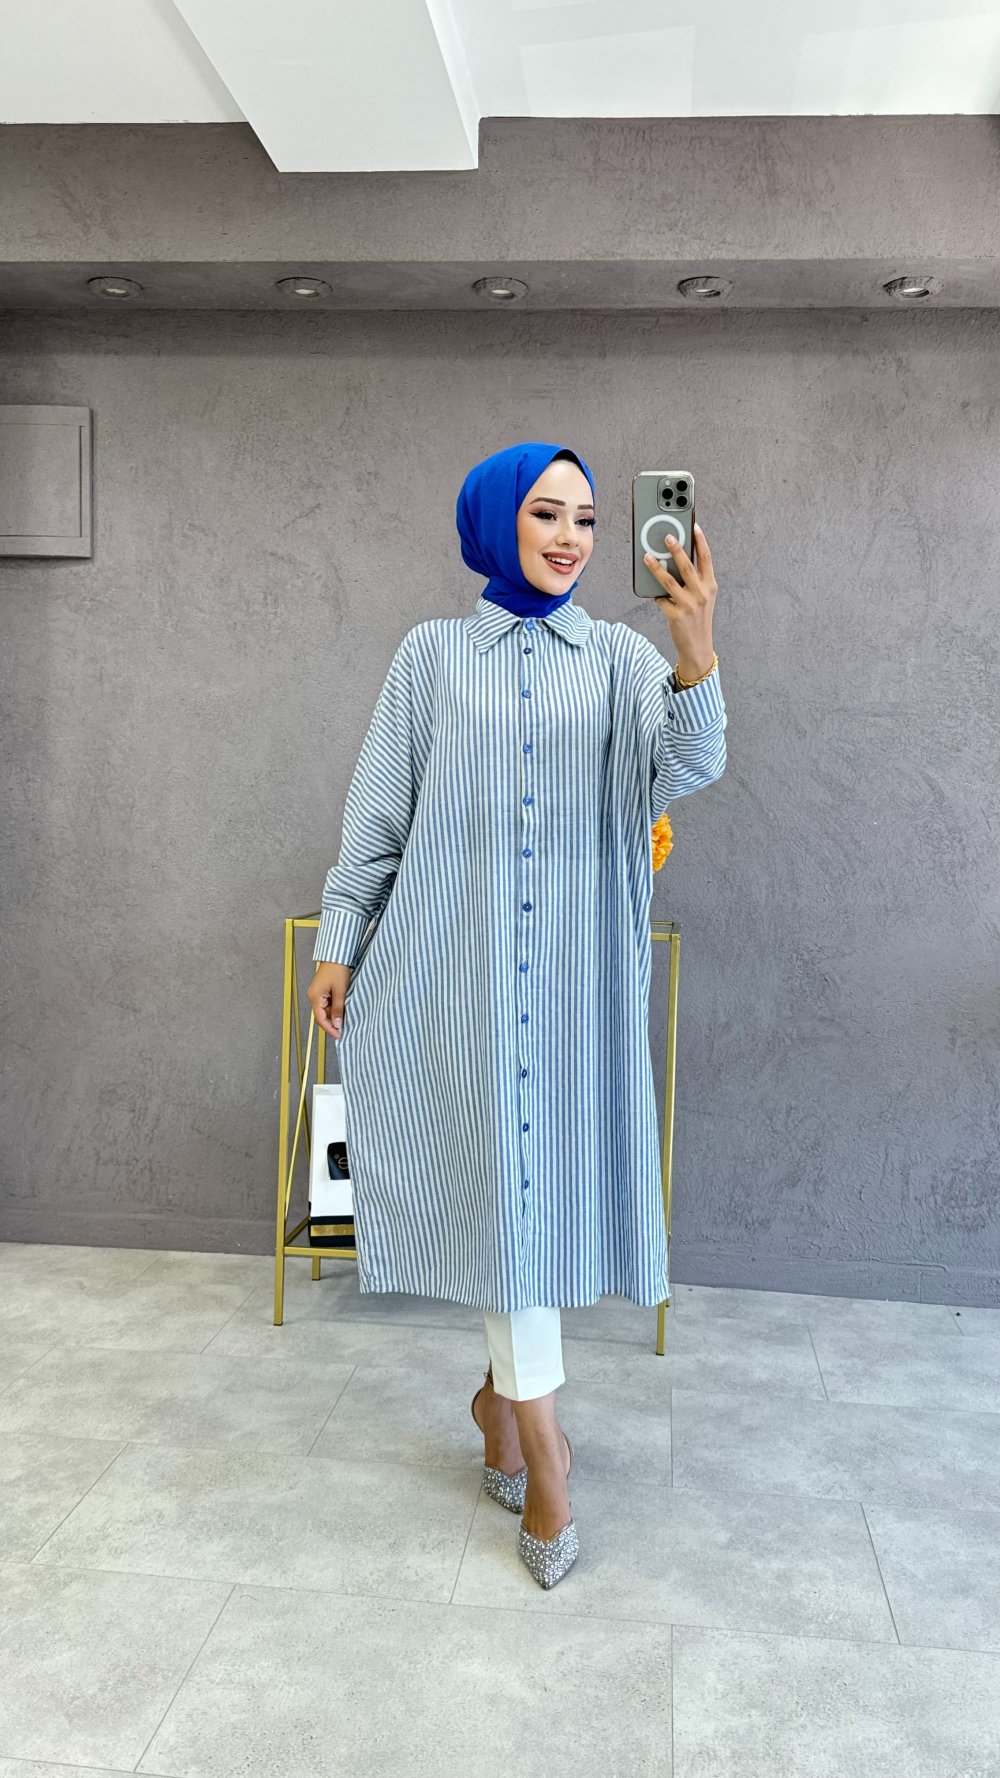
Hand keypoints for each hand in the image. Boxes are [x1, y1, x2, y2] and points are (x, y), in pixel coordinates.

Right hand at [308, 961, 351, 1038]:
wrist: (337, 955)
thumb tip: (336, 1024)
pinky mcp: (322, 990)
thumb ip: (338, 1009)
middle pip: (321, 1015)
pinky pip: (327, 1004)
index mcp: (314, 997)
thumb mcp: (340, 991)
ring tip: (345, 1021)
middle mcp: (313, 996)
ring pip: (325, 1010)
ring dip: (334, 1016)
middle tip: (344, 1030)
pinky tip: (342, 1011)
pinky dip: (334, 1009)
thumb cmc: (338, 970)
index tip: (339, 1035)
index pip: (320, 1019)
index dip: (329, 1029)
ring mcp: (317, 993)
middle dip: (332, 1023)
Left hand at [643, 520, 717, 679]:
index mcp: (711, 586)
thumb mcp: (704, 597)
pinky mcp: (676, 615)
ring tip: (648, 557)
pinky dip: (655, 594)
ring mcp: (689, 605)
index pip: (706, 558)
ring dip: (656, 567)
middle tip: (666, 536)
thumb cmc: (699, 618)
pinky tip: (651, 591)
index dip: (700, 541)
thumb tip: (678, 559)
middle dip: (676, 549)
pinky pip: (661, 599)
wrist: (697, 646)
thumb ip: (695, 580)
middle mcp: (702, 593)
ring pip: (669, 581)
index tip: (694, 526)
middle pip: (687, 566)